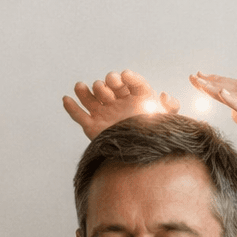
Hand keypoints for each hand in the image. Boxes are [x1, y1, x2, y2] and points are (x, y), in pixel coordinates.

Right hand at [62, 70, 180, 139]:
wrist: (140, 158)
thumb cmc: (153, 136)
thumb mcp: (165, 122)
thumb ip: (170, 107)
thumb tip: (164, 95)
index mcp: (134, 98)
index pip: (127, 83)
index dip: (124, 79)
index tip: (123, 78)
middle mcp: (117, 104)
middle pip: (106, 88)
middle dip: (104, 86)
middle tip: (107, 89)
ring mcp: (103, 114)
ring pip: (90, 99)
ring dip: (84, 91)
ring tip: (81, 86)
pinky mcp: (92, 127)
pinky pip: (79, 115)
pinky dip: (71, 107)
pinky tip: (66, 98)